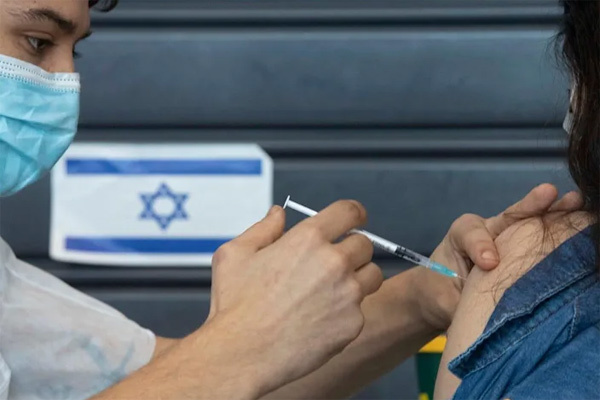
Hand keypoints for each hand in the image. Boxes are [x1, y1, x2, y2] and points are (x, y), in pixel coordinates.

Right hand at [204, 201, 382, 396]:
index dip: (355, 214)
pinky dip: (347, 311)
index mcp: (308, 239)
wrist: (242, 353)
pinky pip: (361, 309)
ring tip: (332, 290)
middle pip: (365, 244)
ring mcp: (347, 294)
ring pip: (372, 275)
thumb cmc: (236, 307)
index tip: (354, 220)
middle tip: (333, 263)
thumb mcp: (235, 254)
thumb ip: (263, 229)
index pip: (350, 211)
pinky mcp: (353, 323)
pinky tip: (321, 318)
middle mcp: (334, 262)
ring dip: (358, 277)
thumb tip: (277, 215)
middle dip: (352, 249)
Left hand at [415, 184, 582, 330]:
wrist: (444, 298)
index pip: (471, 233)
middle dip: (531, 205)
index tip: (489, 263)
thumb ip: (465, 299)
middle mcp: (490, 232)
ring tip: (576, 202)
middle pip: (510, 216)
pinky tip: (582, 229)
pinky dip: (563, 236)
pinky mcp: (529, 255)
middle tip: (549, 194)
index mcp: (463, 237)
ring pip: (533, 224)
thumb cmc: (442, 291)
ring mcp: (512, 240)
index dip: (481, 245)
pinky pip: (544, 243)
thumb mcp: (444, 296)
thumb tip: (492, 311)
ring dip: (555, 213)